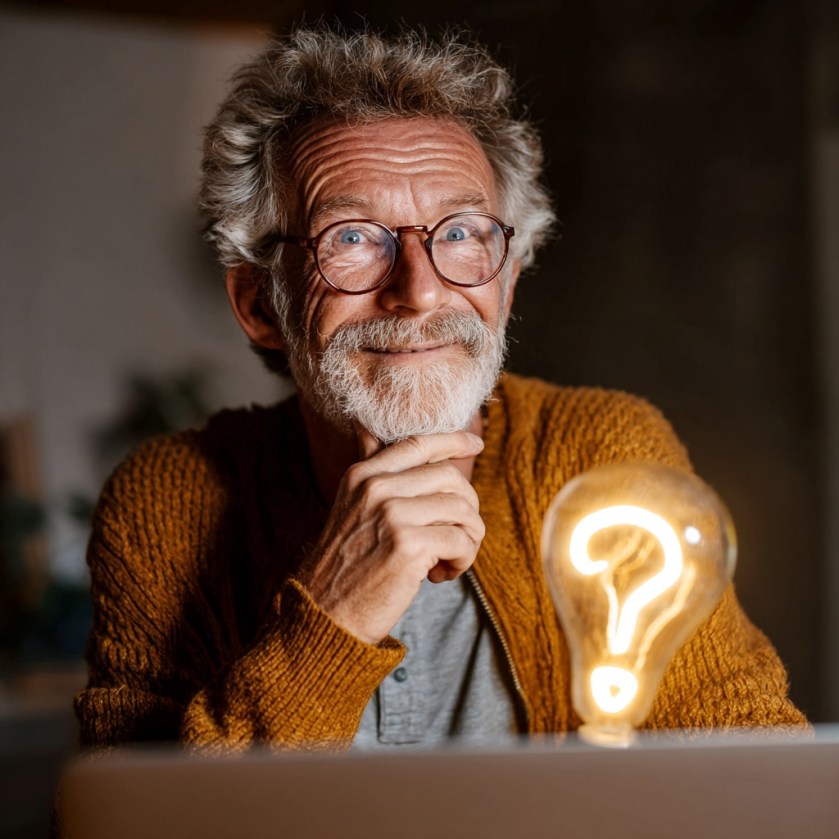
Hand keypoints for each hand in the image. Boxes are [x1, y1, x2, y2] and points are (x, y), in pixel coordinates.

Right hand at [298, 430, 485, 644]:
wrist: (325, 614)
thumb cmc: (346, 562)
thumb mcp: (350, 505)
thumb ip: (367, 467)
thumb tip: (364, 427)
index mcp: (362, 475)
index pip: (418, 444)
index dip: (452, 440)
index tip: (476, 444)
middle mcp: (375, 488)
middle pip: (451, 477)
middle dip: (467, 508)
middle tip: (456, 537)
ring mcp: (392, 515)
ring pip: (463, 510)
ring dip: (468, 539)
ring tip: (448, 559)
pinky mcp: (409, 546)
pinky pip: (462, 541)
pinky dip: (462, 561)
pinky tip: (440, 575)